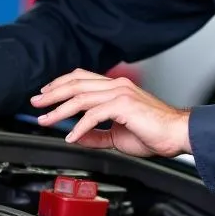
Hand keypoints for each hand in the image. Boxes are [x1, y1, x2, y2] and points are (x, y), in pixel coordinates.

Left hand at [31, 69, 190, 157]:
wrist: (178, 135)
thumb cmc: (154, 134)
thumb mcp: (117, 135)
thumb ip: (96, 135)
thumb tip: (76, 137)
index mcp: (116, 88)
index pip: (82, 78)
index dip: (61, 84)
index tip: (46, 95)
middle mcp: (116, 86)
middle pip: (76, 84)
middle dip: (52, 93)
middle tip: (36, 103)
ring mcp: (120, 93)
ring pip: (81, 98)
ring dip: (59, 110)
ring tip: (45, 121)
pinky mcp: (124, 105)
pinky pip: (94, 115)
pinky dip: (79, 127)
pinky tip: (71, 137)